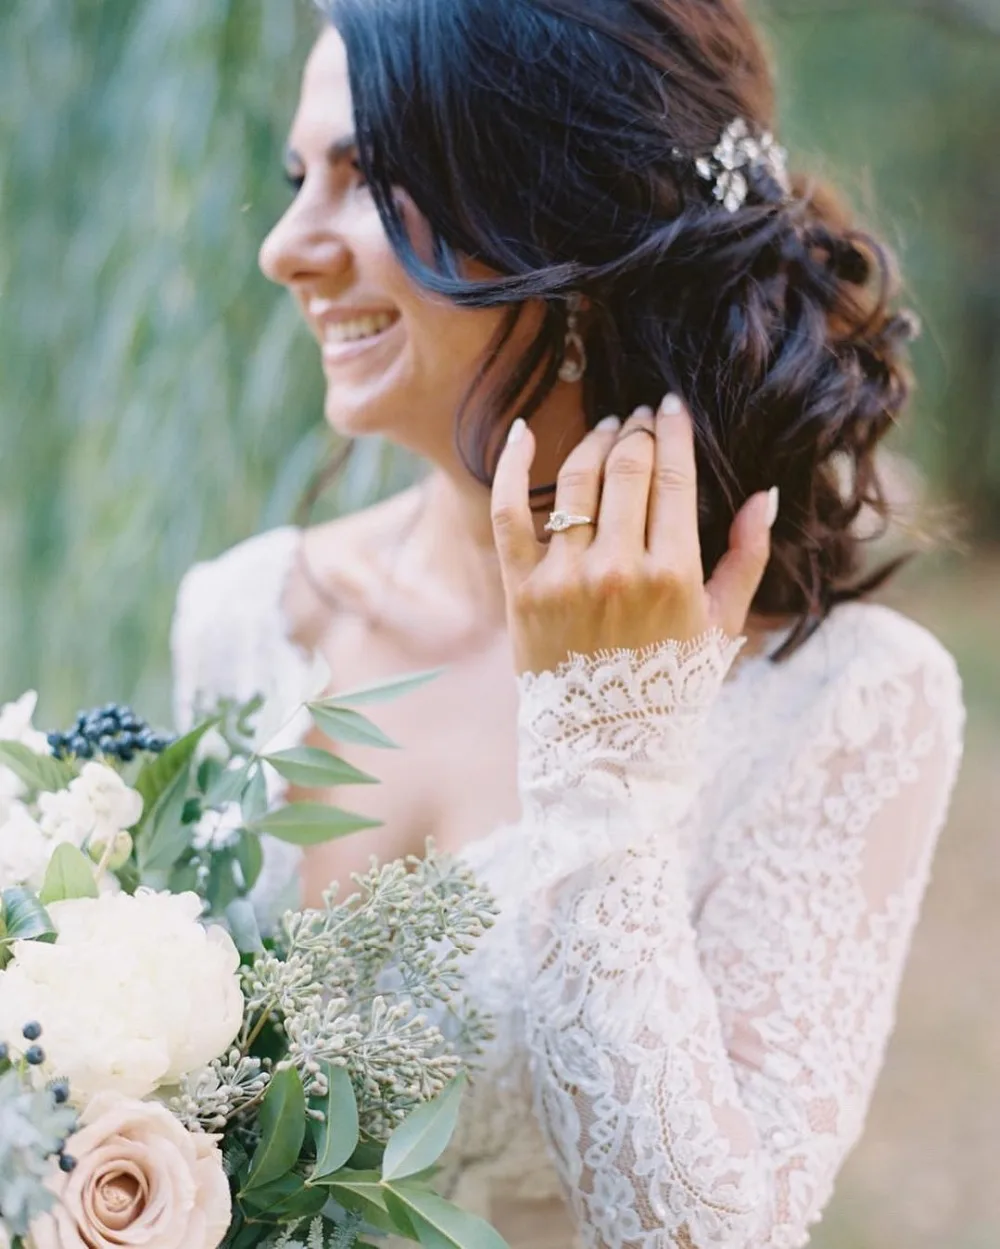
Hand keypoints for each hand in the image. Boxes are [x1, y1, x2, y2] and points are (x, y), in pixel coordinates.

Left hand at [491, 395, 778, 674]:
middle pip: (626, 469)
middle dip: (637, 431)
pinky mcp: (522, 587)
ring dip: (594, 441)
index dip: (673, 432)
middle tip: (641, 416)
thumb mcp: (723, 624)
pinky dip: (514, 466)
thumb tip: (764, 495)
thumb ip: (748, 558)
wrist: (605, 736)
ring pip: (576, 481)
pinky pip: (509, 513)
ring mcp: (565, 576)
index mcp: (672, 574)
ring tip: (606, 428)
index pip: (673, 477)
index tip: (672, 408)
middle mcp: (617, 569)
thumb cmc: (670, 678)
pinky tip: (525, 432)